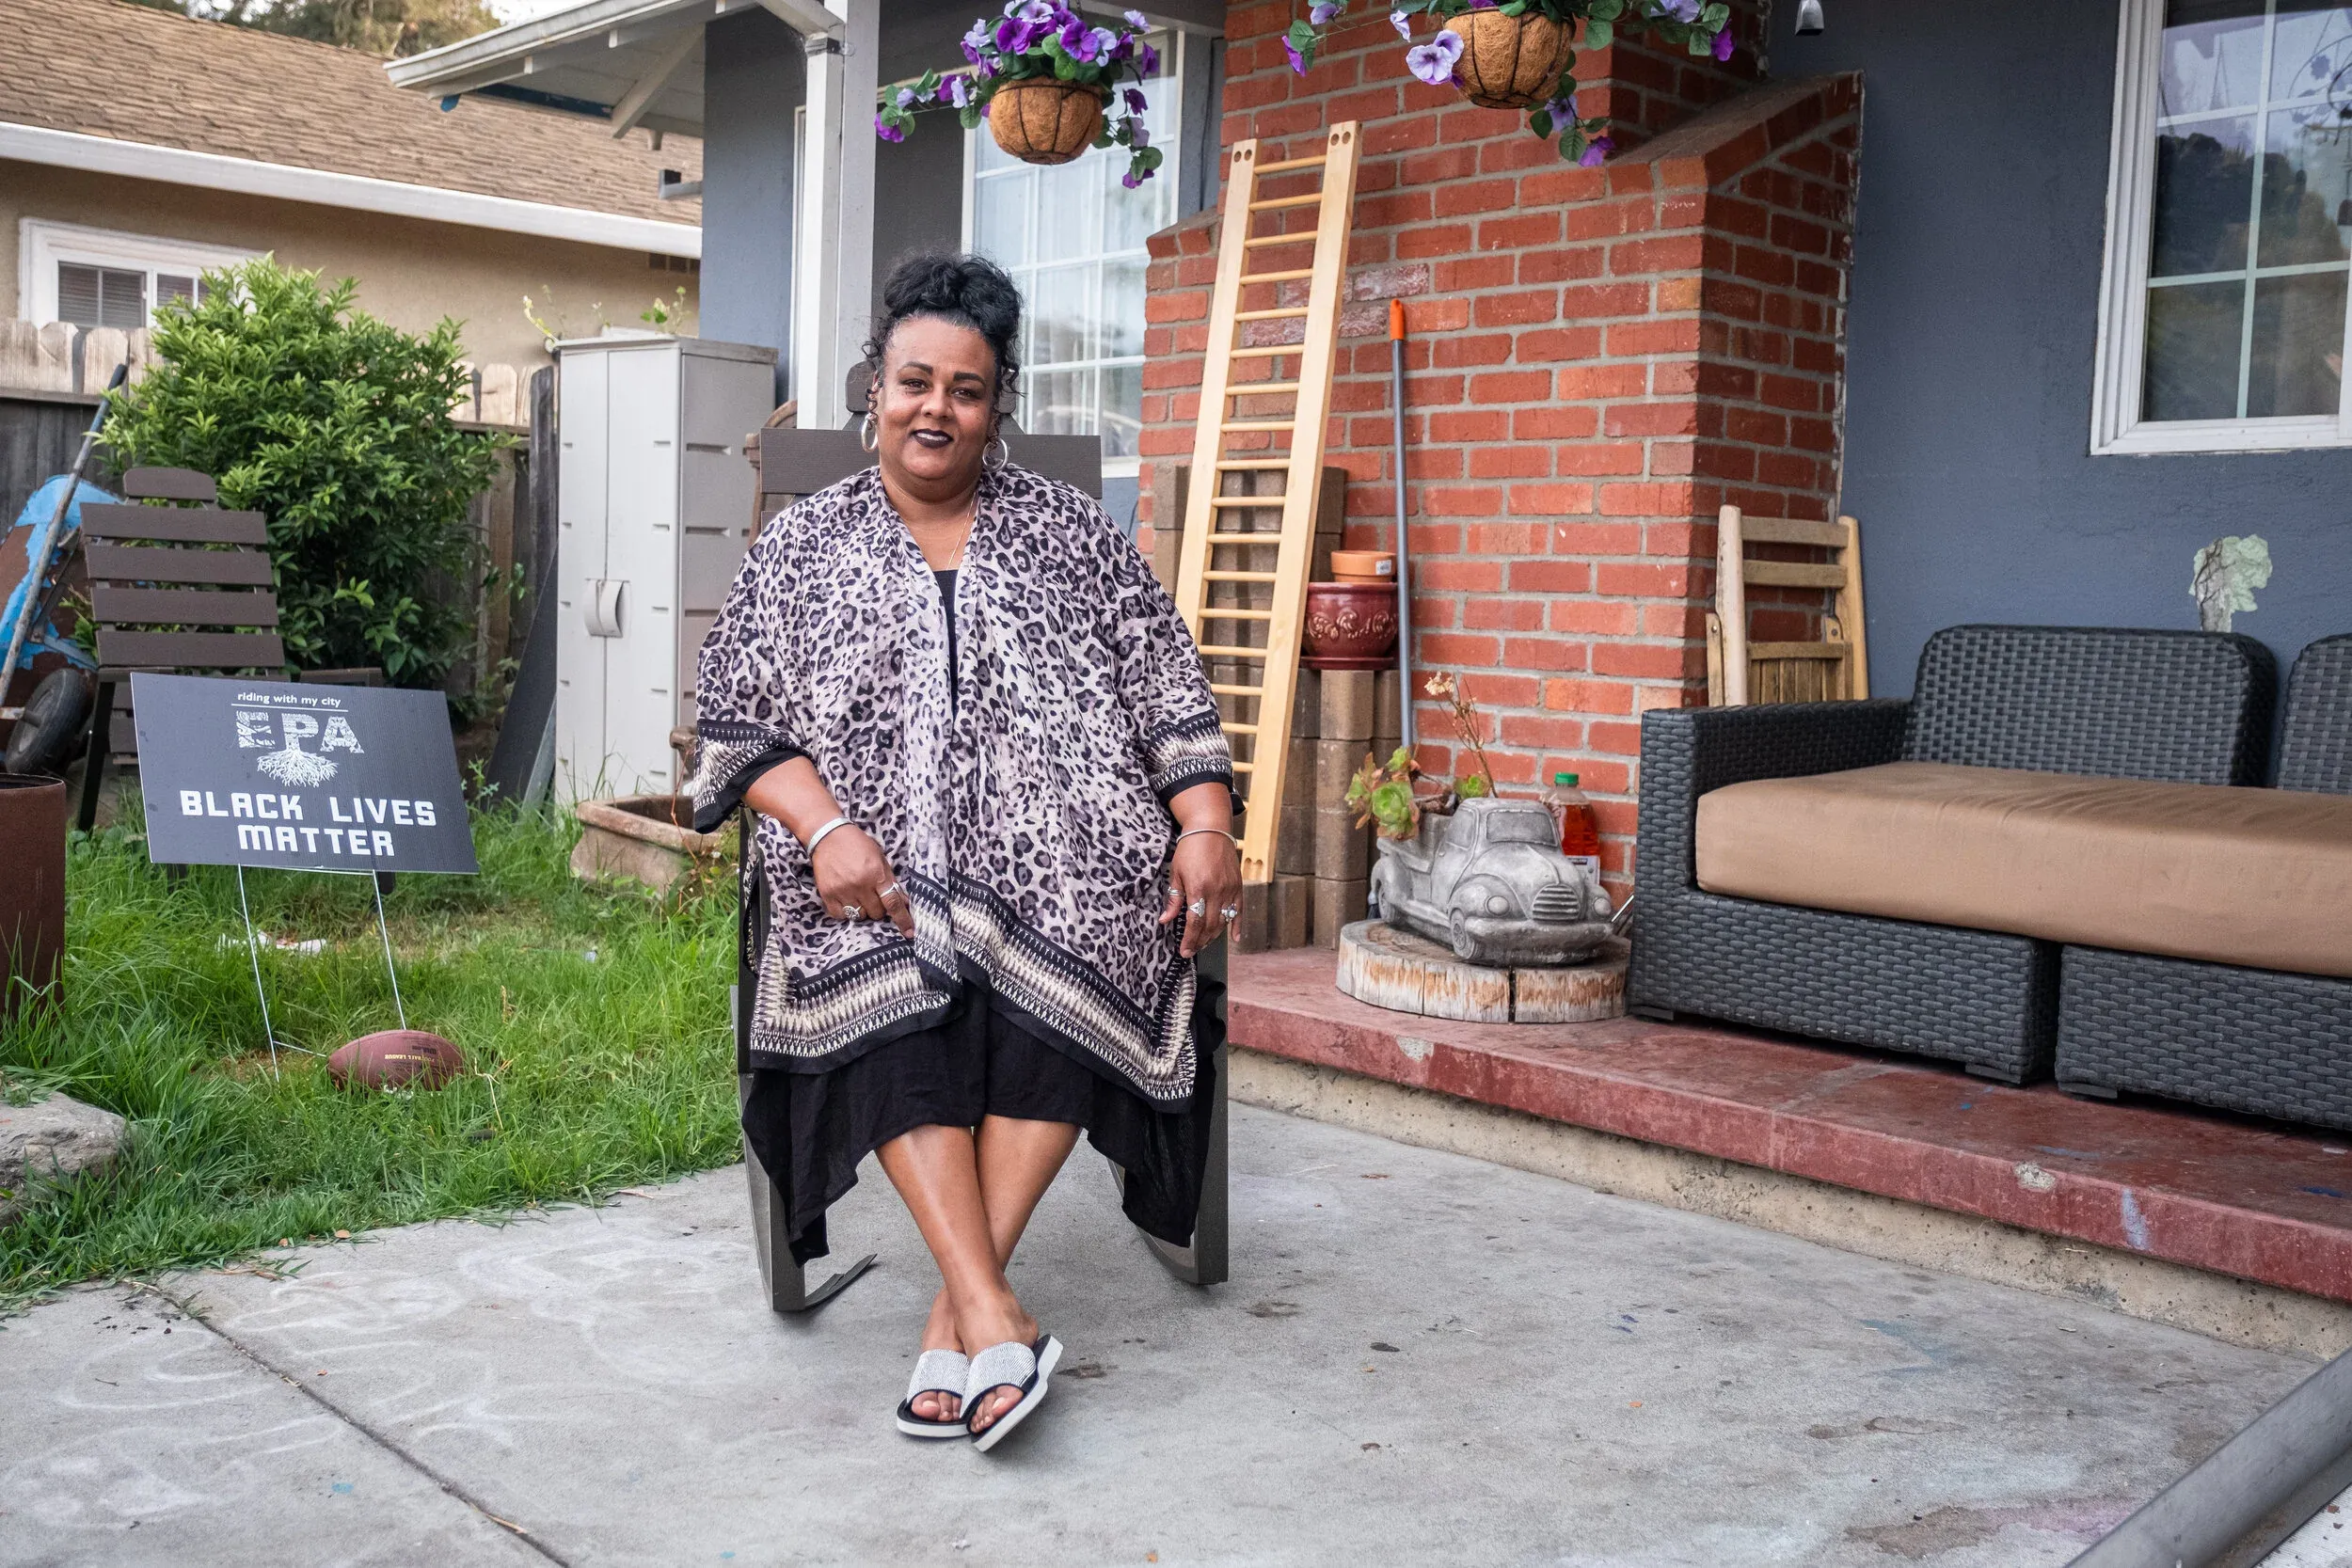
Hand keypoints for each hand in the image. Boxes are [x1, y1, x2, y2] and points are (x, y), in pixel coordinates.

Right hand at [811, 826, 914, 935]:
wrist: (827, 836)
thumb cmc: (857, 845)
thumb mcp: (880, 858)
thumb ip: (891, 881)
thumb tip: (904, 902)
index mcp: (876, 874)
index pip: (893, 902)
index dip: (903, 919)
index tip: (909, 932)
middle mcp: (860, 884)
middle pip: (877, 913)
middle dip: (879, 908)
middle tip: (874, 895)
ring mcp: (842, 891)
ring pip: (860, 916)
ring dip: (863, 910)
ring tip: (859, 895)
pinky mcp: (827, 894)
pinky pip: (841, 916)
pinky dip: (846, 912)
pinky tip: (847, 898)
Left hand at [1160, 830, 1241, 957]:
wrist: (1210, 829)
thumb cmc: (1190, 849)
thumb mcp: (1176, 873)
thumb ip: (1173, 899)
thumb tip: (1164, 920)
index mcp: (1198, 888)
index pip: (1194, 923)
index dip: (1189, 940)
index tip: (1184, 951)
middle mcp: (1216, 891)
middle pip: (1210, 926)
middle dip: (1200, 942)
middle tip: (1192, 950)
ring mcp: (1229, 889)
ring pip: (1224, 921)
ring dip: (1214, 936)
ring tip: (1204, 944)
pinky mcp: (1238, 886)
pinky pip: (1238, 910)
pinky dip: (1237, 925)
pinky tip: (1234, 938)